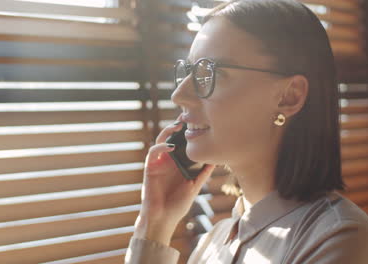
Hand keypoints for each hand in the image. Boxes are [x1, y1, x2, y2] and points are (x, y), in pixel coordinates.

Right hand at [134, 115, 215, 243]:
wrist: (163, 217)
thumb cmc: (178, 204)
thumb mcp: (195, 185)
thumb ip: (203, 173)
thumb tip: (217, 160)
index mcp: (179, 162)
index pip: (183, 141)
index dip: (188, 130)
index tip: (198, 119)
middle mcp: (169, 159)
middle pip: (172, 136)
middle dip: (178, 125)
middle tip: (187, 115)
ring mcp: (159, 162)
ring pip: (161, 139)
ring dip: (168, 131)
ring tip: (178, 126)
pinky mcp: (150, 167)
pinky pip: (153, 152)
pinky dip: (160, 146)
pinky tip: (170, 146)